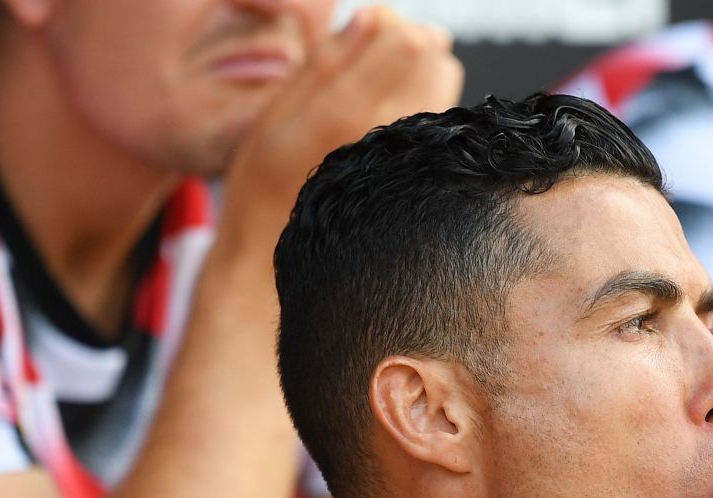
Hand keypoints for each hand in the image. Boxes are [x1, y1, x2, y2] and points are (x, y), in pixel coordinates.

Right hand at [222, 7, 464, 234]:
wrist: (281, 258)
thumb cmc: (267, 182)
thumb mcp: (276, 113)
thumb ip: (325, 62)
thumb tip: (372, 17)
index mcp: (348, 114)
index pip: (407, 42)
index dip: (388, 25)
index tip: (365, 33)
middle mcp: (392, 137)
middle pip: (435, 55)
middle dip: (407, 44)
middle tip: (370, 63)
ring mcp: (417, 160)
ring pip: (446, 82)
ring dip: (420, 72)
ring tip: (381, 92)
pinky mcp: (430, 176)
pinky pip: (442, 116)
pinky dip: (423, 104)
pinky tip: (391, 125)